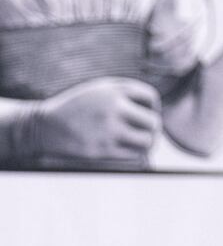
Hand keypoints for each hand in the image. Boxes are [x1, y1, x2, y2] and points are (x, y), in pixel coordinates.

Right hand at [35, 77, 162, 160]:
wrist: (44, 126)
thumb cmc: (78, 107)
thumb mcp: (100, 89)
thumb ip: (127, 92)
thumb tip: (156, 108)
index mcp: (114, 91)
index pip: (151, 97)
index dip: (153, 106)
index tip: (146, 112)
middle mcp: (113, 109)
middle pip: (153, 121)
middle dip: (153, 127)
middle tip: (149, 131)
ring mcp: (108, 130)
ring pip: (147, 141)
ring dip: (149, 143)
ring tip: (145, 143)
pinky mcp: (101, 150)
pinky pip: (133, 155)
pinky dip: (138, 155)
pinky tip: (134, 152)